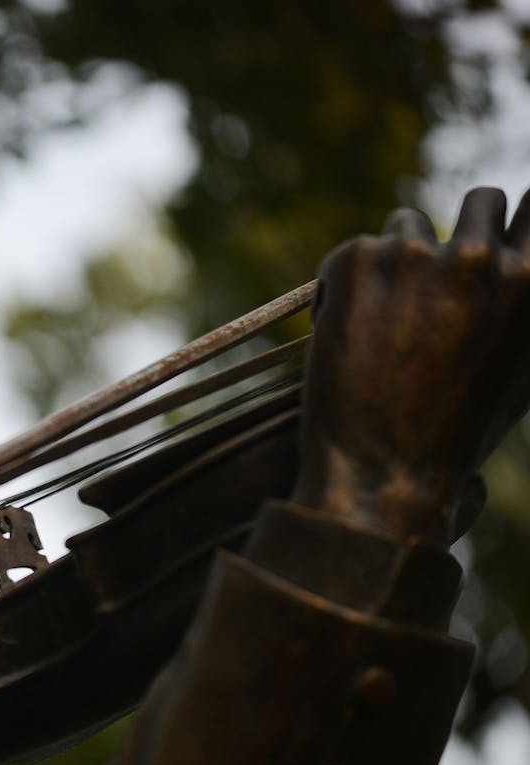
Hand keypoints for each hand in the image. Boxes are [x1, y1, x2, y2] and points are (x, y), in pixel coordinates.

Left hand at [294, 187, 529, 544]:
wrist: (380, 471)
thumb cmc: (455, 435)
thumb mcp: (523, 371)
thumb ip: (523, 307)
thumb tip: (519, 268)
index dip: (518, 216)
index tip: (501, 230)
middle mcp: (481, 258)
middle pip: (483, 199)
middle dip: (462, 230)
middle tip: (438, 276)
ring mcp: (416, 254)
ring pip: (409, 226)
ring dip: (399, 260)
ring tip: (385, 325)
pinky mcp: (356, 261)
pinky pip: (355, 254)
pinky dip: (348, 286)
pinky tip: (347, 335)